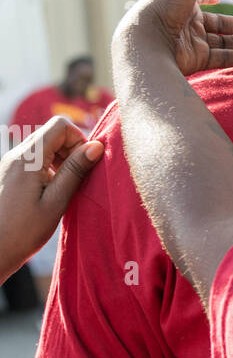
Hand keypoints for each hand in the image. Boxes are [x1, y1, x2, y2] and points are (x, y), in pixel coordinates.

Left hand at [0, 118, 103, 283]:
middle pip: (52, 133)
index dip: (79, 140)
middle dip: (72, 150)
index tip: (85, 166)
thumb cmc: (22, 232)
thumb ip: (75, 171)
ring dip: (62, 160)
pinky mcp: (10, 174)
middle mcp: (17, 154)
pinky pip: (35, 160)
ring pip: (44, 146)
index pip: (60, 125)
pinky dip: (50, 169)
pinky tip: (52, 192)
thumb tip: (97, 146)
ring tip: (65, 188)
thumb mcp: (56, 202)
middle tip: (77, 179)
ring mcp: (11, 163)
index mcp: (28, 158)